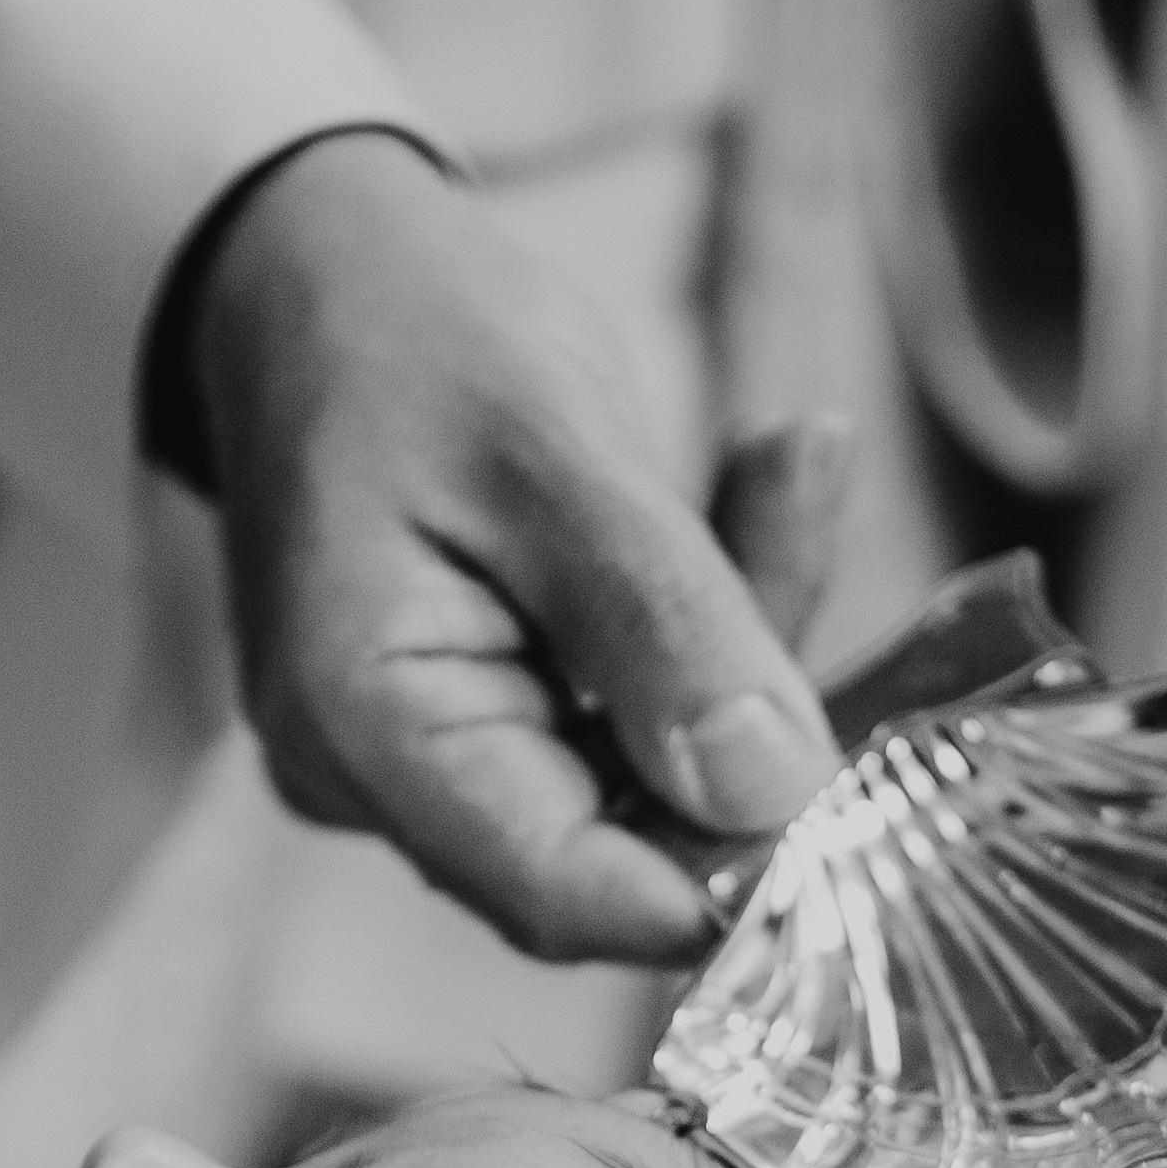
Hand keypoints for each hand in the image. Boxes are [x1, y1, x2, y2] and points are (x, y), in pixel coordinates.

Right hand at [190, 131, 843, 964]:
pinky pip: (629, 726)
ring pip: (645, 782)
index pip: (567, 893)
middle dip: (752, 721)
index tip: (858, 773)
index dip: (725, 870)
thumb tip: (777, 797)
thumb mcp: (549, 443)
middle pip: (621, 845)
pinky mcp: (484, 723)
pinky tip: (757, 483)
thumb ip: (662, 624)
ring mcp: (430, 763)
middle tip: (814, 508)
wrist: (308, 274)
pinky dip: (709, 630)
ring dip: (745, 647)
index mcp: (365, 729)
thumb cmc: (398, 329)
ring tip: (786, 460)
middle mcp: (383, 783)